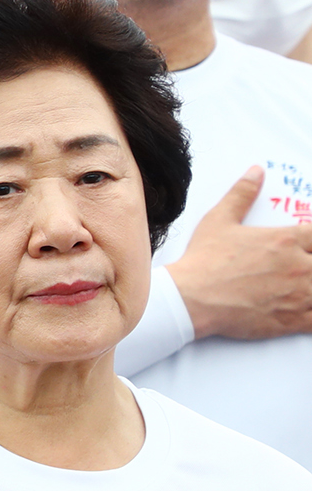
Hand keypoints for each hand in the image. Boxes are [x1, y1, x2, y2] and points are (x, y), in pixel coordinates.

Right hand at [168, 166, 311, 339]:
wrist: (191, 298)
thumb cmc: (205, 261)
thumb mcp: (220, 220)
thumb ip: (242, 194)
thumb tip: (256, 172)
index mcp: (285, 240)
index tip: (308, 245)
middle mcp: (298, 265)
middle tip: (303, 266)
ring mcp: (300, 294)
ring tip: (305, 287)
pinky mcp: (294, 318)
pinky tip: (307, 307)